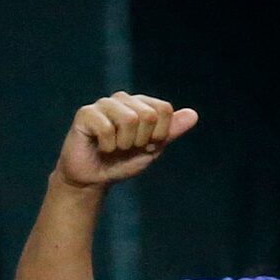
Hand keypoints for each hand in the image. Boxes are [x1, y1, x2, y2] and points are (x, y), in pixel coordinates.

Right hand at [55, 94, 198, 190]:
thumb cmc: (121, 163)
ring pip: (129, 119)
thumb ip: (170, 132)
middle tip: (125, 148)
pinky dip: (107, 146)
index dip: (158, 135)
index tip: (144, 145)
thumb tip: (194, 114)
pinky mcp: (85, 114)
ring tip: (113, 148)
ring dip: (123, 144)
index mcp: (141, 104)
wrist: (92, 179)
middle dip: (140, 141)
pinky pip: (107, 128)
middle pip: (148, 115)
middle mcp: (123, 99)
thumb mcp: (151, 149)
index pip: (164, 110)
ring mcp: (103, 104)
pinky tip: (100, 147)